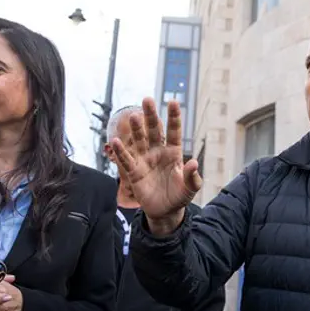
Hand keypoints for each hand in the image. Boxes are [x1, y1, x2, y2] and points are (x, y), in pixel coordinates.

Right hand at [111, 98, 201, 234]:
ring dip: (136, 129)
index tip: (173, 102)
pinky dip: (121, 151)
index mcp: (174, 153)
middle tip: (147, 99)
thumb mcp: (190, 189)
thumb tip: (193, 163)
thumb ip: (192, 177)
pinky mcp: (134, 172)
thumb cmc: (179, 196)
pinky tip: (116, 140)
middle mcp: (158, 152)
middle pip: (154, 131)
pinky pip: (127, 160)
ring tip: (133, 116)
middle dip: (151, 116)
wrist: (165, 211)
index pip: (174, 132)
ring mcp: (145, 160)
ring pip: (139, 141)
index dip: (174, 117)